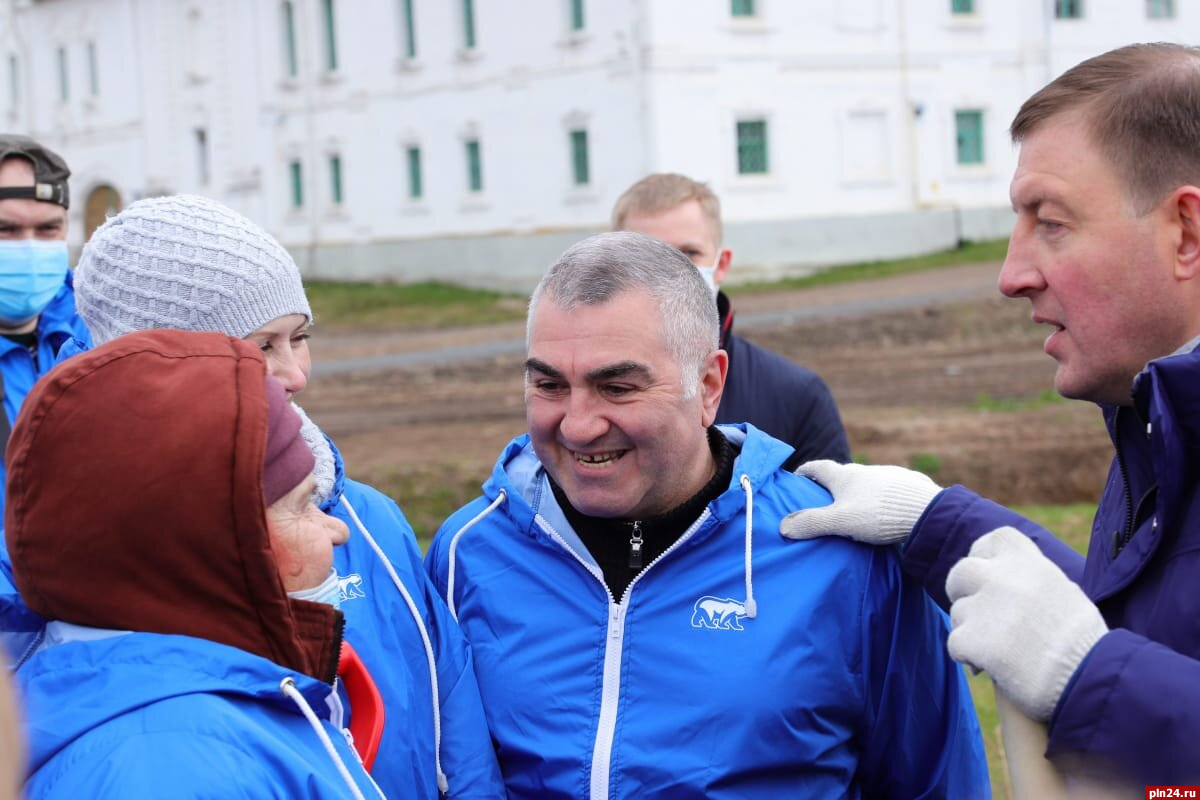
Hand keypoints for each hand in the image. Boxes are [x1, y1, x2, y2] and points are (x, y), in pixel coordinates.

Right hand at [779, 460, 941, 544]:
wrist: (927, 511)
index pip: (818, 468)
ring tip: (857, 511)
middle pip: (843, 475)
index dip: (805, 472)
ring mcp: (890, 476)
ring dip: (859, 492)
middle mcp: (866, 471)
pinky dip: (881, 499)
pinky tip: (886, 513)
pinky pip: (889, 491)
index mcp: (845, 476)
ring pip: (868, 482)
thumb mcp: (839, 521)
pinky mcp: (909, 486)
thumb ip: (812, 523)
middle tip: (824, 500)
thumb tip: (783, 527)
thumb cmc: (879, 514)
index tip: (796, 477)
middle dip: (832, 485)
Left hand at [946, 526, 1106, 720]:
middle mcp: (1001, 576)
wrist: (1089, 678)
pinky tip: (990, 668)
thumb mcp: (1063, 592)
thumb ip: (1031, 578)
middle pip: (962, 572)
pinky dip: (968, 657)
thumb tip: (1008, 573)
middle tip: (978, 615)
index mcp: (1028, 561)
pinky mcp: (971, 638)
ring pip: (958, 612)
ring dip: (971, 630)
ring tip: (999, 651)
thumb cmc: (1083, 642)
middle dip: (963, 592)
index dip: (985, 556)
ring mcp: (983, 606)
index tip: (988, 575)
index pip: (993, 540)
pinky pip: (955, 642)